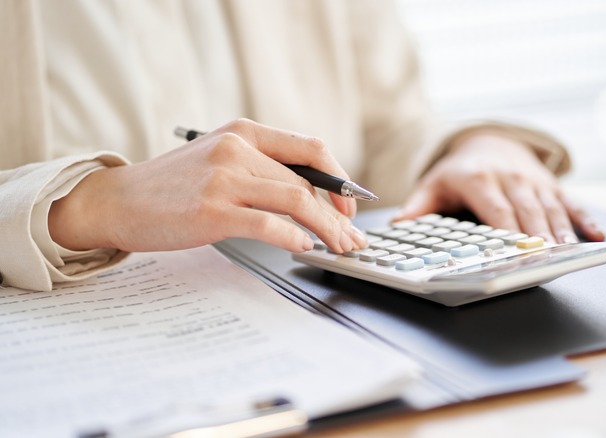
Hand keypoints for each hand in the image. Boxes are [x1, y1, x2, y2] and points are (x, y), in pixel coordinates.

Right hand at [49, 119, 366, 253]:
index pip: (312, 148)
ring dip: (326, 229)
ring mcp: (224, 179)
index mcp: (244, 131)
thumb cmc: (172, 185)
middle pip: (307, 183)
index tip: (349, 206)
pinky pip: (269, 225)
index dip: (339, 179)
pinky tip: (304, 248)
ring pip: (296, 201)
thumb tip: (310, 194)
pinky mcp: (212, 210)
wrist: (118, 200)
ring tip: (337, 248)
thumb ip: (259, 166)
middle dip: (337, 216)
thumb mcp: (218, 158)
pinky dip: (294, 238)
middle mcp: (237, 149)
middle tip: (350, 239)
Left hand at [395, 133, 604, 242]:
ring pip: (550, 207)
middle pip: (526, 210)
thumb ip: (420, 205)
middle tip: (546, 257)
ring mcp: (533, 180)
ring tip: (568, 251)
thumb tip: (400, 224)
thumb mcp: (435, 183)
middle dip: (537, 234)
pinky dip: (584, 218)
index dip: (506, 230)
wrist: (488, 140)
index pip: (495, 209)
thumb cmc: (461, 170)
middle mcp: (509, 177)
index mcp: (479, 179)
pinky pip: (570, 201)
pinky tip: (596, 235)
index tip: (514, 249)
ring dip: (561, 230)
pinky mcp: (550, 184)